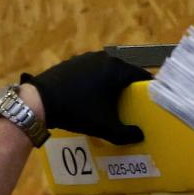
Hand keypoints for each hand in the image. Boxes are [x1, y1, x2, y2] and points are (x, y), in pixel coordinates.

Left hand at [21, 51, 151, 144]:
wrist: (40, 101)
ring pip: (108, 72)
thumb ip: (126, 134)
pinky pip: (93, 73)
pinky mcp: (72, 63)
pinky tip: (94, 97)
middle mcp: (104, 58)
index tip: (153, 101)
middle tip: (136, 105)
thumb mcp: (105, 127)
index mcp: (116, 69)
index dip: (149, 89)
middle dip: (130, 88)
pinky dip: (97, 83)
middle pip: (125, 73)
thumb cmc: (78, 111)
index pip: (141, 76)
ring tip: (116, 102)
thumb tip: (140, 136)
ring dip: (113, 85)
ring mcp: (86, 58)